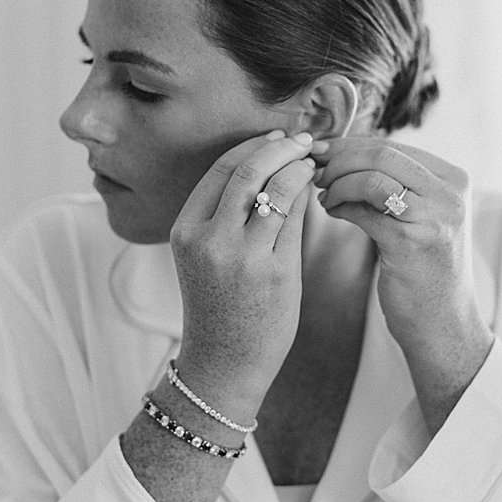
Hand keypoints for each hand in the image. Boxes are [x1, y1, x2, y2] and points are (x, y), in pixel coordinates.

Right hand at [168, 129, 316, 421]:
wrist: (223, 364)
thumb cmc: (218, 307)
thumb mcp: (206, 256)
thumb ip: (228, 215)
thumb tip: (272, 168)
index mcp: (185, 230)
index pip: (220, 170)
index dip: (252, 146)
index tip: (276, 138)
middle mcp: (209, 239)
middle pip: (247, 171)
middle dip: (279, 148)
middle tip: (302, 140)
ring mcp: (241, 256)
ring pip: (275, 190)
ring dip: (299, 169)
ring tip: (313, 164)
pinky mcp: (274, 273)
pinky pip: (294, 221)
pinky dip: (307, 199)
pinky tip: (316, 193)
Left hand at [311, 136, 494, 430]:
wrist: (443, 324)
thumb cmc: (422, 269)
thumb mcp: (419, 216)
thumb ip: (393, 183)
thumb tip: (339, 152)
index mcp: (452, 178)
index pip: (391, 144)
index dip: (347, 145)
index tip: (316, 151)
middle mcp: (450, 192)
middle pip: (380, 154)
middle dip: (336, 160)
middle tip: (310, 171)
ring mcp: (435, 216)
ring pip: (370, 177)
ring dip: (335, 184)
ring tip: (321, 196)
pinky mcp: (413, 242)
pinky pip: (363, 211)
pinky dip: (340, 207)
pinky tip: (331, 212)